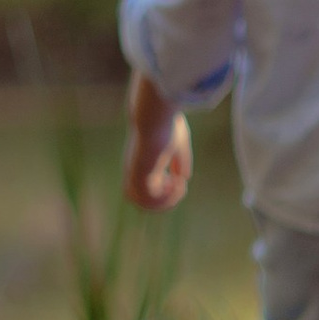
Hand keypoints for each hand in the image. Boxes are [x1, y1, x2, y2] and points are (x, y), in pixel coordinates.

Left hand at [123, 79, 192, 211]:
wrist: (154, 115)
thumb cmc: (167, 125)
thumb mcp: (179, 144)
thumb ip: (180, 160)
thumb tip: (183, 177)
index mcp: (141, 164)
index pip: (145, 189)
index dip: (162, 192)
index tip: (178, 180)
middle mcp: (135, 171)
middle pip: (140, 200)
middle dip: (163, 201)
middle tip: (179, 187)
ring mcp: (135, 175)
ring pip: (142, 204)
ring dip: (165, 202)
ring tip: (179, 187)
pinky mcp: (140, 176)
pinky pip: (149, 200)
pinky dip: (167, 198)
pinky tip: (178, 183)